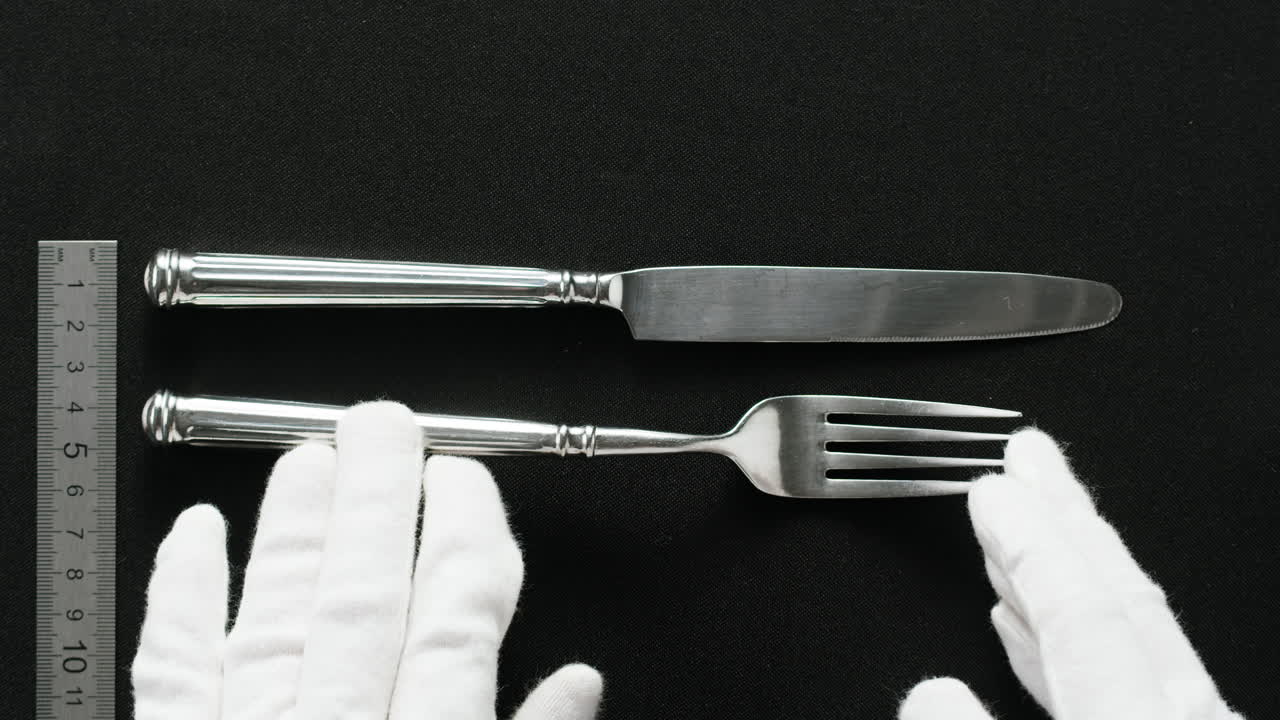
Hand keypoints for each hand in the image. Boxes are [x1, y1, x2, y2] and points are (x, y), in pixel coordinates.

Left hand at [132, 402, 602, 719]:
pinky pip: (173, 670)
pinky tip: (193, 531)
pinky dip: (179, 597)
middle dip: (380, 500)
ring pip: (276, 616)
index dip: (466, 537)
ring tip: (312, 455)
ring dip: (297, 528)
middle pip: (364, 597)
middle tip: (387, 426)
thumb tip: (580, 685)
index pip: (457, 622)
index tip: (465, 480)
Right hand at [899, 429, 1241, 719]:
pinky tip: (1035, 634)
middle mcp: (1182, 718)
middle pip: (1122, 597)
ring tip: (1027, 524)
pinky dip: (1082, 644)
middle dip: (1065, 516)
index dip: (1031, 541)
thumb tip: (932, 691)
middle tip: (1031, 457)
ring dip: (1069, 571)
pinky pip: (1133, 681)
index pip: (1079, 611)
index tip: (995, 487)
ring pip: (1135, 633)